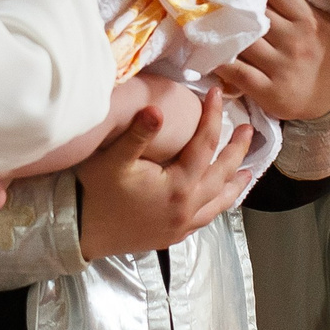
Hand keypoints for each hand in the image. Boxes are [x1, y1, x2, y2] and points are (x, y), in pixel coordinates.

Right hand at [78, 87, 251, 260]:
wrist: (79, 232)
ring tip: (247, 171)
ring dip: (234, 183)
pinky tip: (217, 199)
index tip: (218, 94)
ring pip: (219, 202)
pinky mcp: (173, 235)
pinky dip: (218, 204)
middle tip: (249, 130)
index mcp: (177, 186)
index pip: (204, 145)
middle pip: (221, 174)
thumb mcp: (113, 160)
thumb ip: (138, 134)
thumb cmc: (95, 193)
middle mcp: (186, 207)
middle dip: (237, 150)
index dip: (213, 117)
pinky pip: (206, 218)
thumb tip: (157, 109)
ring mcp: (182, 225)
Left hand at [214, 0, 329, 122]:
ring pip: (244, 39)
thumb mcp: (329, 25)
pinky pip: (238, 72)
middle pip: (256, 11)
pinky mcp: (269, 90)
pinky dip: (219, 61)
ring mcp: (281, 66)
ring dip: (220, 27)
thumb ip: (308, 3)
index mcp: (308, 19)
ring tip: (198, 11)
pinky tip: (203, 51)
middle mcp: (294, 39)